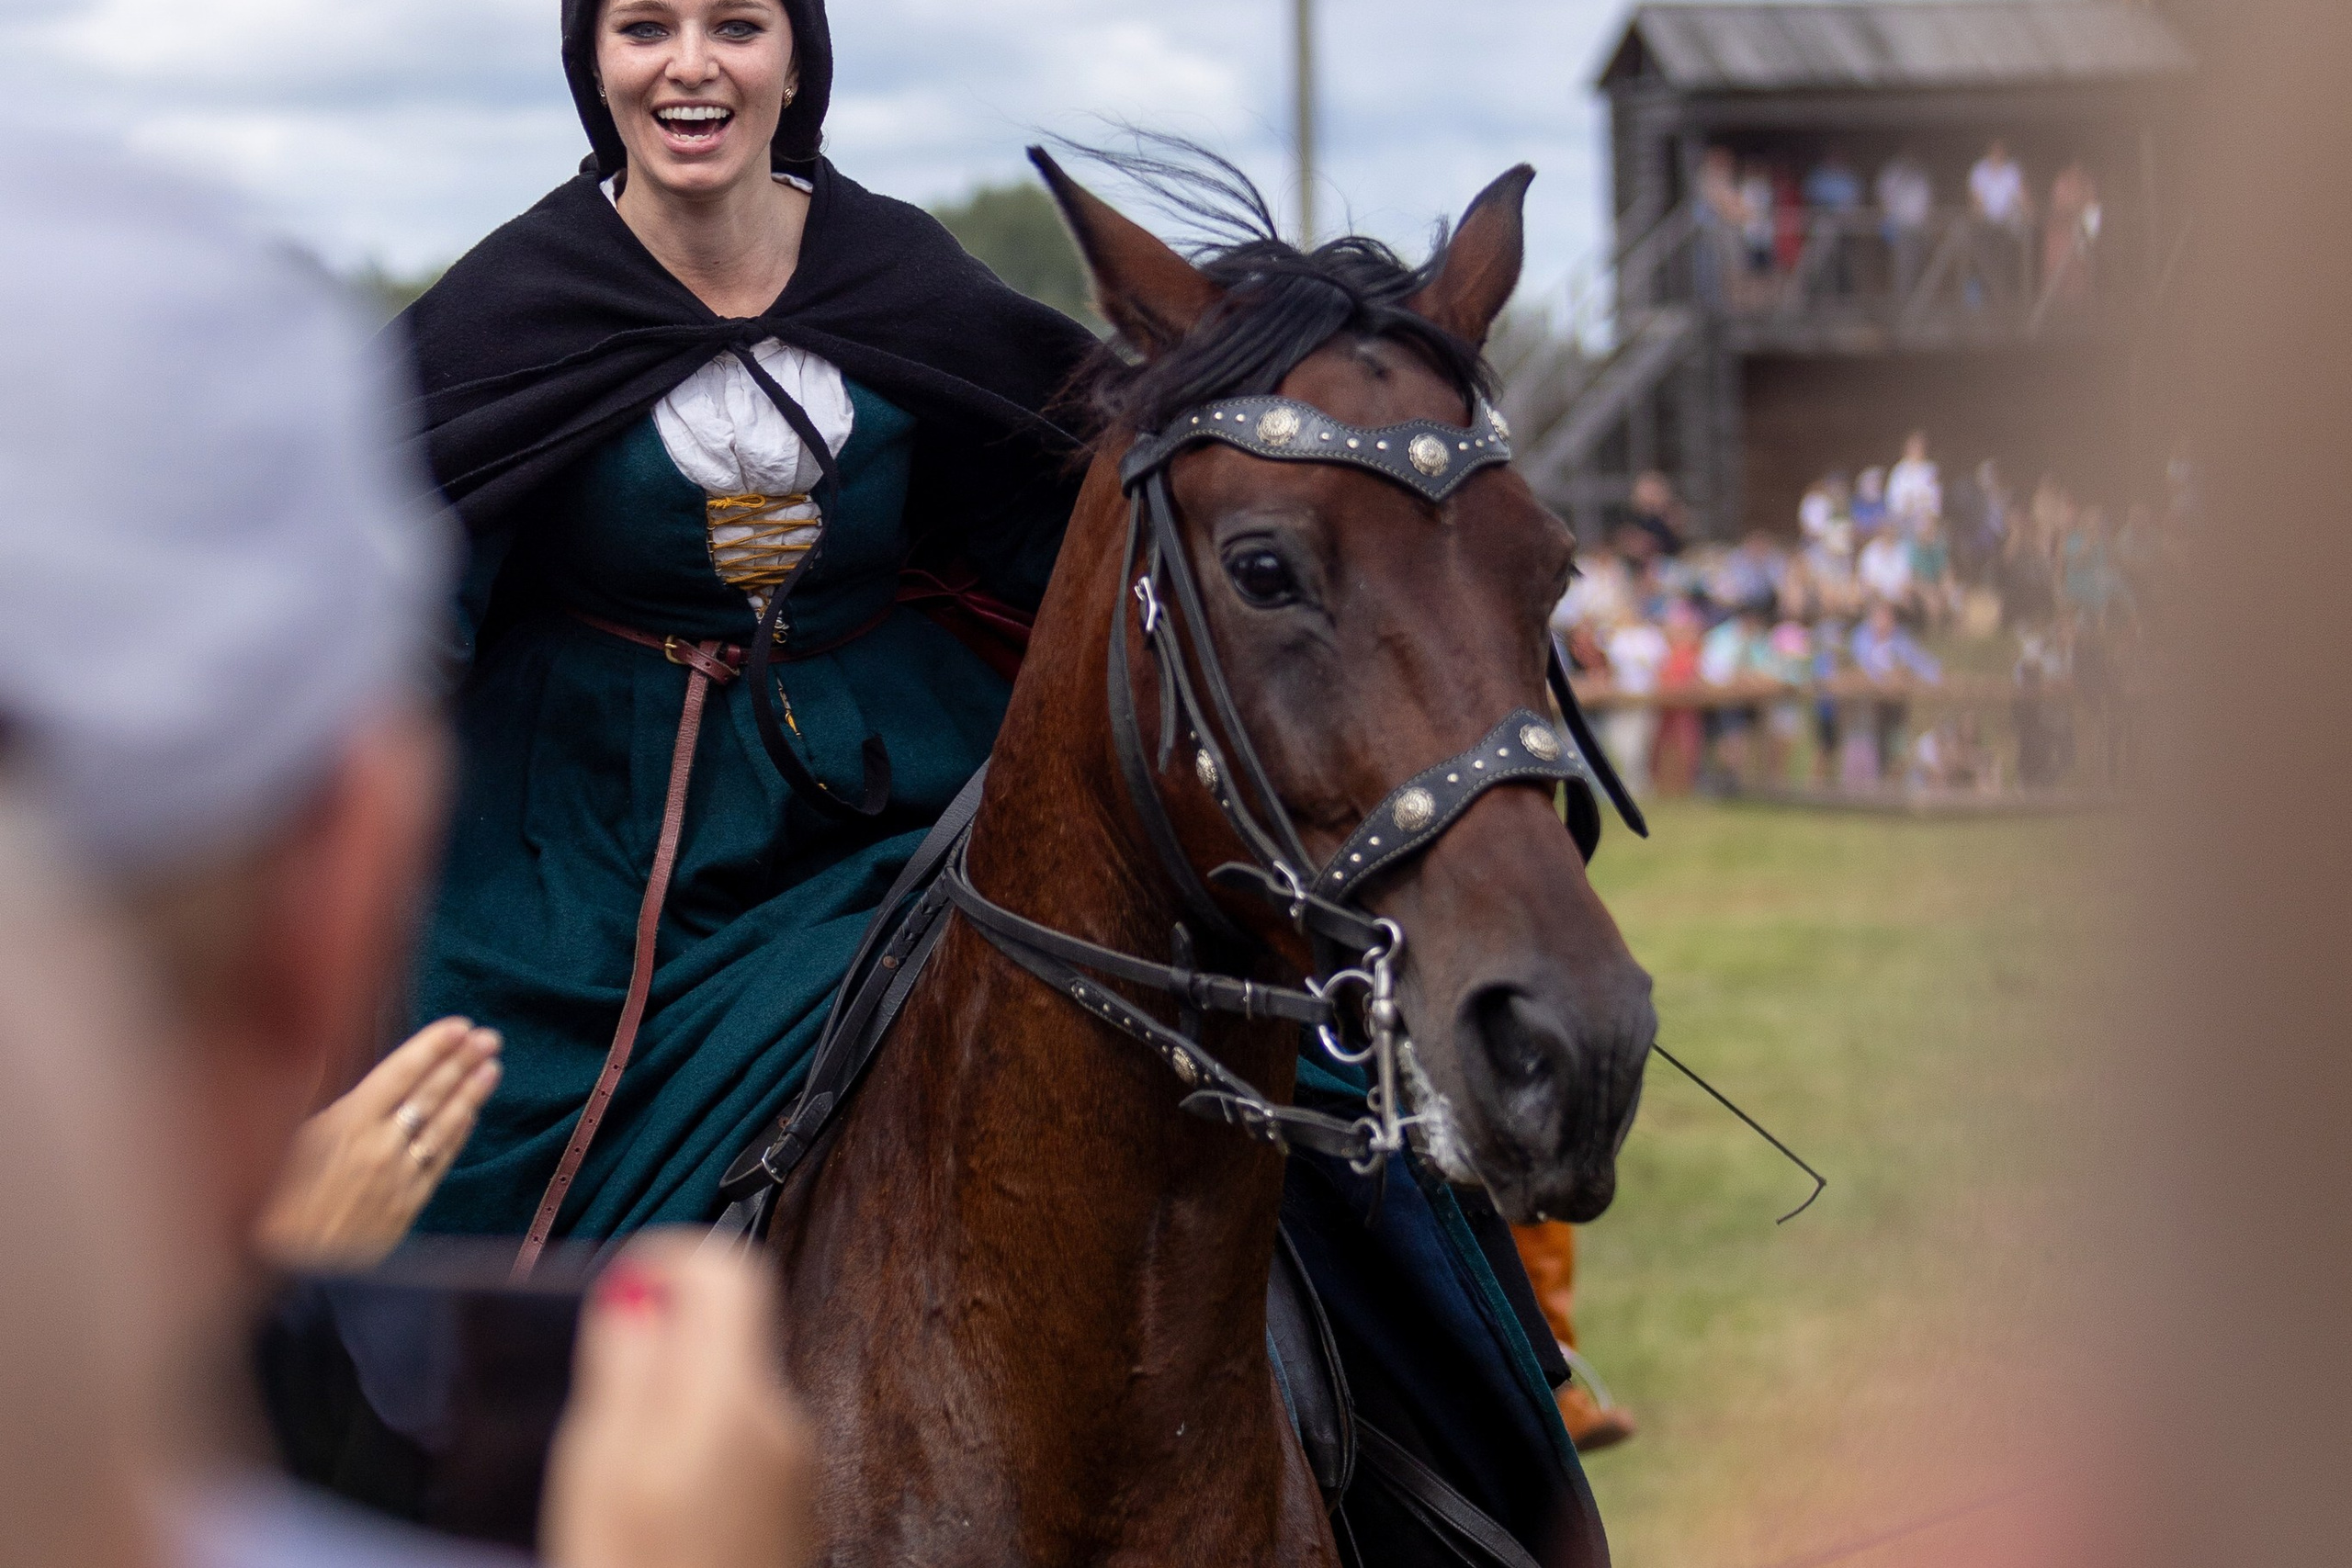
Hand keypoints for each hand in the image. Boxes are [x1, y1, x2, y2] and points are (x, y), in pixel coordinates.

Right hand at [254, 1016, 500, 1268]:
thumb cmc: (266, 1203)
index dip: (433, 1047)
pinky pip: (440, 1163)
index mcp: (346, 1124)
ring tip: (492, 1068)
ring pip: (444, 1127)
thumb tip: (318, 1047)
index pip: (401, 1073)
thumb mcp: (278, 1138)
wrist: (283, 1270)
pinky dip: (457, 1136)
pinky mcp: (406, 1206)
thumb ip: (305, 1090)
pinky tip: (471, 1117)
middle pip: (431, 1095)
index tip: (459, 1026)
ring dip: (470, 1095)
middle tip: (490, 1037)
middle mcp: (380, 1146)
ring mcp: (398, 1176)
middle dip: (462, 1062)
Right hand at [543, 1234, 812, 1567]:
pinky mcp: (786, 1514)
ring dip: (668, 1402)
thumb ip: (622, 1370)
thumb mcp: (600, 1474)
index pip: (727, 1268)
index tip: (610, 1286)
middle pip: (727, 1331)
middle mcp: (780, 1422)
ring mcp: (791, 1471)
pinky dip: (688, 1453)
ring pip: (727, 1392)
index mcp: (734, 1398)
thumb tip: (634, 1288)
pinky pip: (736, 1448)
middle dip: (657, 1340)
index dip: (665, 1257)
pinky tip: (645, 1508)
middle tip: (585, 1389)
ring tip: (604, 1465)